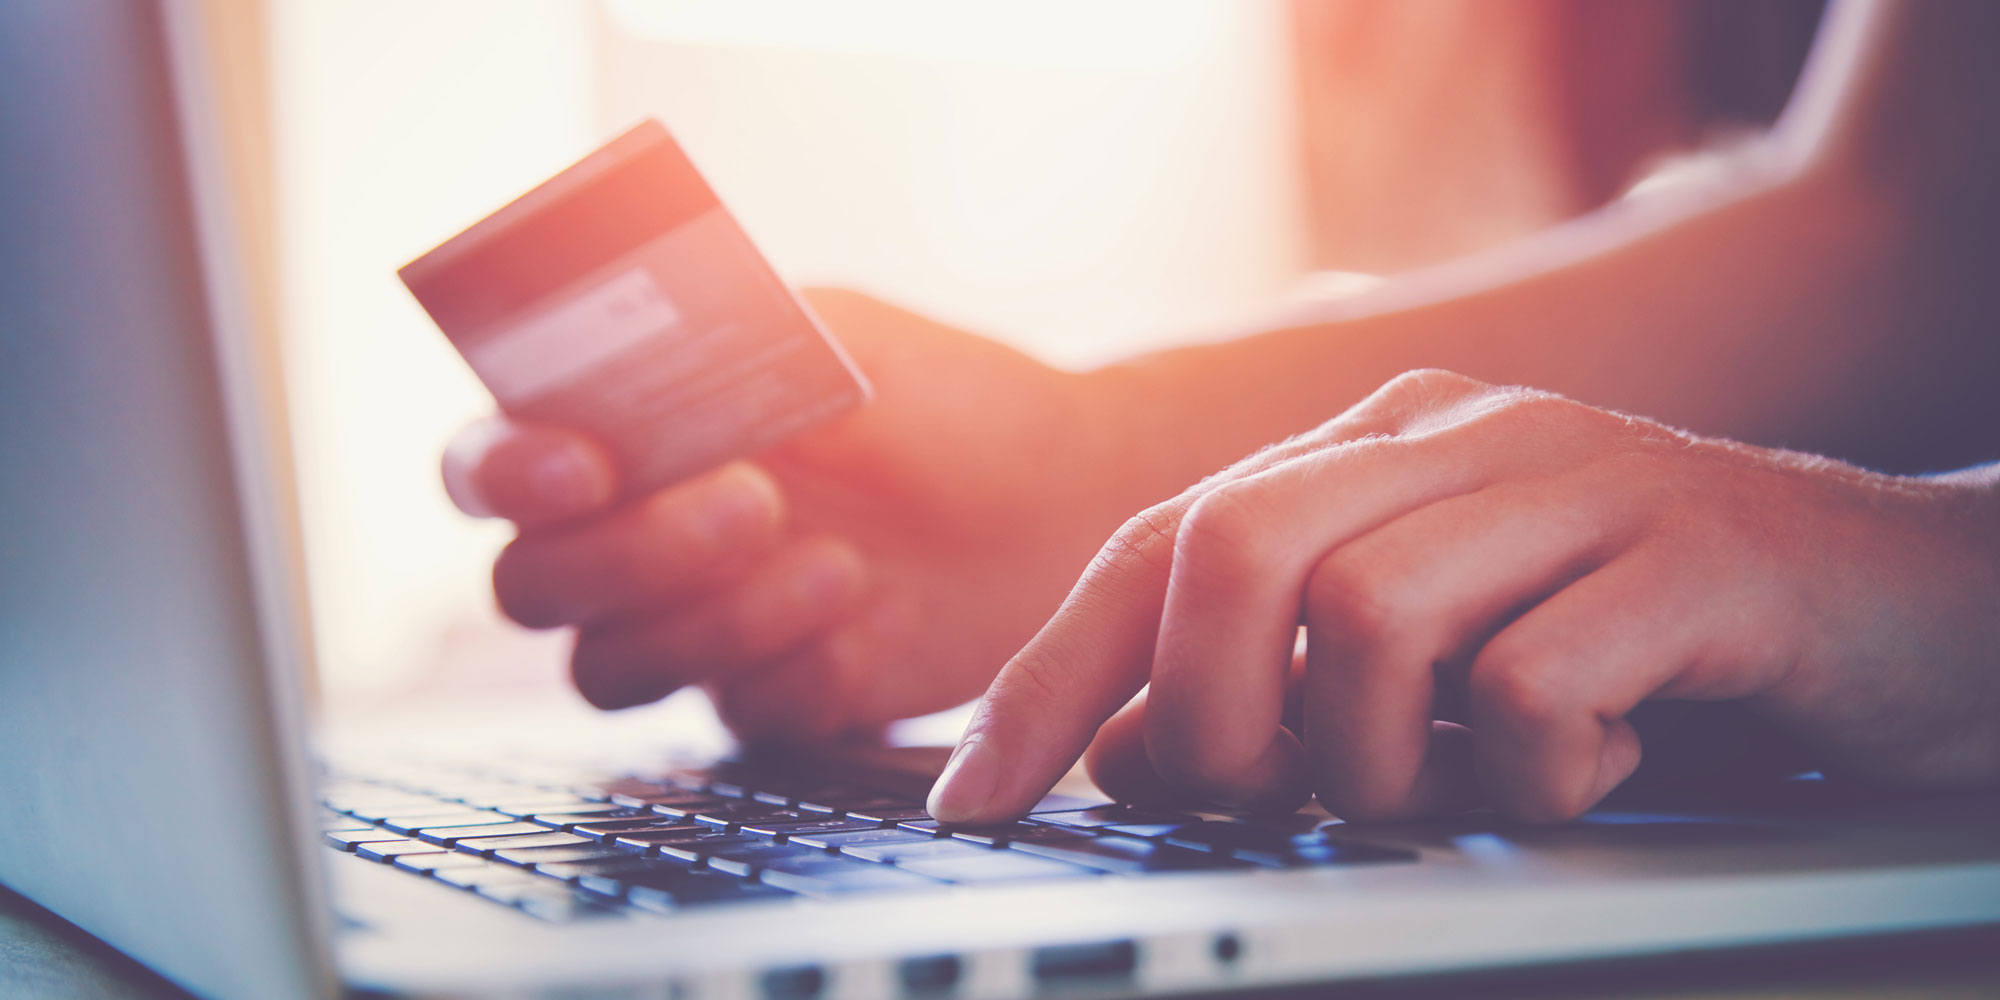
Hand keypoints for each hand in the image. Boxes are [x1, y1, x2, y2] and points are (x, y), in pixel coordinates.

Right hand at [443, 290, 1147, 737]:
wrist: (1059, 493)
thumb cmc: (940, 397)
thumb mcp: (832, 332)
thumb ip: (721, 333)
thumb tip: (627, 331)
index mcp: (621, 436)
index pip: (488, 467)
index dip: (503, 474)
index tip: (581, 466)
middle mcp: (633, 541)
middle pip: (530, 586)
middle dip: (630, 552)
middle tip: (758, 500)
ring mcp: (694, 630)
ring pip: (610, 670)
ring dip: (714, 620)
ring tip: (843, 562)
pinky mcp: (768, 700)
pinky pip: (734, 716)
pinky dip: (799, 671)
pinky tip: (877, 617)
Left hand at [930, 369, 1999, 823]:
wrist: (1918, 603)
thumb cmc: (1647, 640)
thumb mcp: (1440, 662)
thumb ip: (1283, 684)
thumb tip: (1123, 751)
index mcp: (1380, 450)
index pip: (1163, 544)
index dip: (1052, 677)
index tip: (973, 800)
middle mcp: (1464, 438)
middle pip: (1235, 547)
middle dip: (1205, 715)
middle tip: (1258, 800)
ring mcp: (1585, 483)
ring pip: (1369, 615)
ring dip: (1379, 758)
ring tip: (1456, 783)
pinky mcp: (1700, 559)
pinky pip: (1537, 688)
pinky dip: (1534, 773)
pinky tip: (1595, 770)